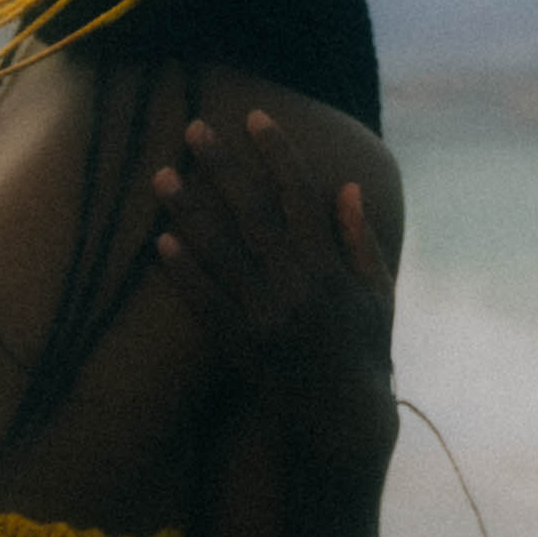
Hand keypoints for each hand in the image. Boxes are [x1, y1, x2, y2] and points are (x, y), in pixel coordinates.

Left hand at [150, 109, 395, 395]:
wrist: (344, 420)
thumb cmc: (365, 352)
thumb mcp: (377, 293)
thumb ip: (359, 240)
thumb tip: (347, 187)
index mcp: (330, 266)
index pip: (300, 194)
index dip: (277, 152)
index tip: (256, 116)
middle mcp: (296, 284)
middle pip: (251, 211)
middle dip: (222, 166)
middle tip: (194, 129)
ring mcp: (265, 315)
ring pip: (220, 250)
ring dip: (188, 209)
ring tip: (161, 174)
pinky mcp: (239, 345)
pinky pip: (205, 301)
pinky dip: (183, 271)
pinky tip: (160, 242)